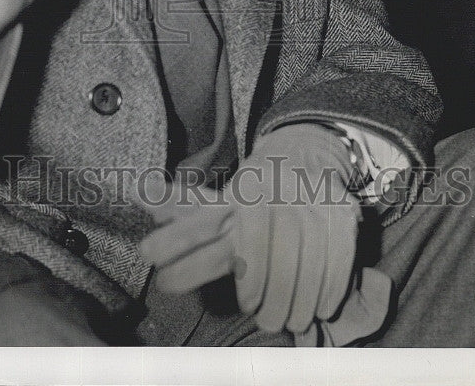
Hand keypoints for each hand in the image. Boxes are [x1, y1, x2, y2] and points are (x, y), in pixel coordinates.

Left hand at [137, 124, 360, 334]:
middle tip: (252, 311)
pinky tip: (312, 308)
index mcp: (233, 196)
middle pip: (253, 256)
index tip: (163, 282)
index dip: (181, 255)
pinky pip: (330, 265)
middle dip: (252, 291)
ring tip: (278, 318)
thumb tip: (135, 191)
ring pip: (293, 265)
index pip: (199, 226)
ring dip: (285, 301)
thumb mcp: (218, 197)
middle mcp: (265, 198)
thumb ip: (179, 205)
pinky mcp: (339, 217)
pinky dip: (320, 293)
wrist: (307, 156)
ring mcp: (305, 206)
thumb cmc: (254, 191)